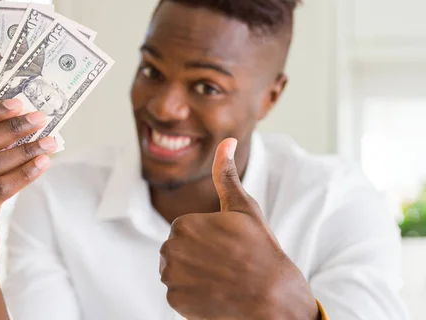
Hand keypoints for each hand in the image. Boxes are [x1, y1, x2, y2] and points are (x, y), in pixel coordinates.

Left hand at [159, 139, 318, 319]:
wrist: (273, 299)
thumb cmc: (260, 251)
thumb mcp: (244, 208)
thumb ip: (226, 175)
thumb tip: (226, 141)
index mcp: (183, 225)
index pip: (185, 231)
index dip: (207, 239)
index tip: (227, 247)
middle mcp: (171, 250)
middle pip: (177, 251)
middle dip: (196, 257)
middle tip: (225, 264)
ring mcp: (172, 278)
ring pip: (176, 272)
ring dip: (193, 276)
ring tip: (220, 279)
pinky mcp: (175, 301)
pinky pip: (178, 295)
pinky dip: (193, 297)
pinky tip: (215, 295)